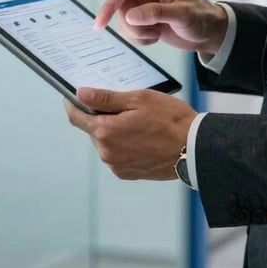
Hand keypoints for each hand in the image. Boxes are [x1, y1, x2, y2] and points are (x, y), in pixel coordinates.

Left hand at [64, 88, 196, 179]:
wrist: (194, 149)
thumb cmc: (170, 120)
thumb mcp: (139, 99)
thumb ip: (106, 98)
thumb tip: (81, 93)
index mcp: (105, 132)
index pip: (76, 117)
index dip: (72, 104)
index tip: (72, 96)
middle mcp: (106, 152)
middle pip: (94, 129)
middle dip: (102, 116)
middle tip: (123, 105)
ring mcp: (117, 165)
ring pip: (106, 142)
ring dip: (114, 131)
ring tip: (139, 121)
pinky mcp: (128, 173)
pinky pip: (118, 155)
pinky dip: (124, 144)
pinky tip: (143, 137)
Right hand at [94, 0, 227, 57]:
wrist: (209, 31)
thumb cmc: (201, 17)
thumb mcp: (182, 15)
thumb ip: (156, 13)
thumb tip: (130, 15)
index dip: (108, 7)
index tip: (99, 25)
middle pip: (119, 11)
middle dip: (134, 27)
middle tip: (154, 32)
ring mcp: (142, 6)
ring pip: (123, 24)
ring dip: (139, 35)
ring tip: (159, 32)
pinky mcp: (143, 20)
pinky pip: (130, 33)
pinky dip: (142, 40)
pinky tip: (158, 36)